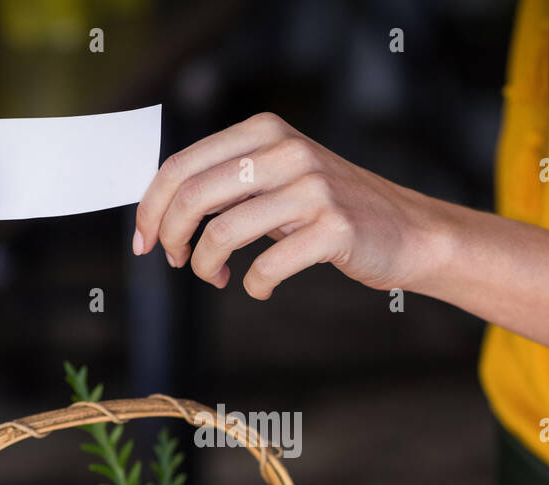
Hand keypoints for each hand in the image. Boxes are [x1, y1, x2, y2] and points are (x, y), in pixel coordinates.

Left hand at [133, 112, 443, 298]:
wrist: (406, 231)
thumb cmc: (329, 211)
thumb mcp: (276, 180)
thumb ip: (226, 182)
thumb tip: (157, 208)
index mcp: (264, 132)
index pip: (181, 166)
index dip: (150, 208)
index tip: (143, 242)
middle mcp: (287, 151)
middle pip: (194, 197)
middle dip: (171, 238)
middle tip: (176, 261)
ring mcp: (313, 188)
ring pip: (223, 233)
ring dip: (206, 266)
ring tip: (215, 277)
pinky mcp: (334, 228)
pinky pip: (267, 267)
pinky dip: (253, 286)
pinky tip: (259, 288)